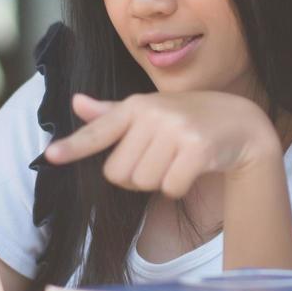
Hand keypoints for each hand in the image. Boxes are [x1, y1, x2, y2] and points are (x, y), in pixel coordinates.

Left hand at [42, 91, 278, 197]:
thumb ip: (112, 113)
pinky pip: (169, 187)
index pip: (99, 130)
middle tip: (158, 159)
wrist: (241, 123)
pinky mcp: (197, 148)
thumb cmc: (189, 118)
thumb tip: (77, 103)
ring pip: (144, 182)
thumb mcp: (150, 111)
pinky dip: (178, 187)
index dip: (74, 146)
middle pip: (119, 173)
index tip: (50, 155)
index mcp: (136, 106)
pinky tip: (192, 168)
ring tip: (176, 160)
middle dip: (136, 176)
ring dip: (158, 181)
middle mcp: (154, 114)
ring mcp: (176, 130)